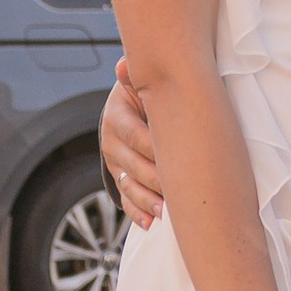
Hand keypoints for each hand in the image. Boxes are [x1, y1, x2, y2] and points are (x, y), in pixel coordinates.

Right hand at [101, 58, 162, 227]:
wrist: (132, 106)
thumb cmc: (148, 94)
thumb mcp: (142, 83)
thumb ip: (136, 78)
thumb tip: (122, 67)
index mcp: (116, 116)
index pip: (136, 136)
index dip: (156, 150)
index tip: (179, 160)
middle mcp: (110, 142)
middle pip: (134, 166)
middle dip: (157, 181)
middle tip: (179, 192)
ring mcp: (114, 163)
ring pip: (129, 186)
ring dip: (148, 201)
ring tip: (167, 213)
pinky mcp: (119, 178)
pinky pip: (126, 199)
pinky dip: (138, 212)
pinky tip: (152, 223)